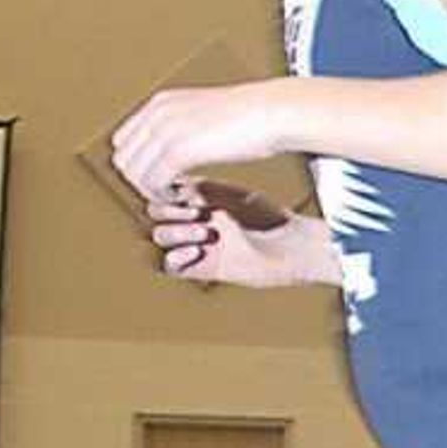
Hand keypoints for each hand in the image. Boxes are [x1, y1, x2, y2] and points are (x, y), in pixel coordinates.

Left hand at [111, 81, 295, 198]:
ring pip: (134, 174)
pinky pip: (154, 182)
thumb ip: (181, 126)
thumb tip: (173, 146)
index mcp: (160, 103)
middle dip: (141, 180)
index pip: (124, 142)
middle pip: (124, 159)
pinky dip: (165, 195)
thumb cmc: (252, 116)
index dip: (138, 164)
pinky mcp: (178, 150)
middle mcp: (156, 114)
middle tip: (167, 190)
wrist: (274, 112)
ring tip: (177, 195)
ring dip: (152, 190)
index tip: (160, 177)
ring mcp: (165, 131)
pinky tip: (185, 195)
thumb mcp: (203, 113)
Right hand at [146, 180, 329, 288]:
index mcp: (199, 196)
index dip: (167, 190)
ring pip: (160, 237)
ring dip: (176, 232)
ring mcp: (196, 243)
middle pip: (155, 213)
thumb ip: (201, 188)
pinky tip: (196, 250)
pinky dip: (176, 256)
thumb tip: (171, 180)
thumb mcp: (234, 194)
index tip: (187, 190)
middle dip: (170, 210)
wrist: (291, 246)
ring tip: (203, 230)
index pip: (163, 191)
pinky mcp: (202, 267)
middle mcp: (194, 219)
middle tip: (197, 211)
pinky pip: (169, 265)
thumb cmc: (271, 217)